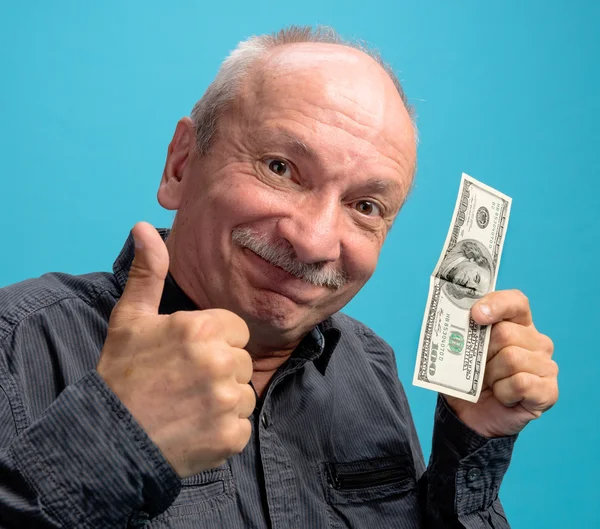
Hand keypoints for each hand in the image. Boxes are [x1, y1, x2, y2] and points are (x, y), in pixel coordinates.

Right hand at [97, 222, 254, 477]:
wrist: (107, 438)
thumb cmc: (121, 374)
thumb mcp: (130, 318)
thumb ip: (147, 272)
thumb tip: (144, 226)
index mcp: (203, 329)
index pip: (236, 330)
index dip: (216, 342)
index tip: (190, 355)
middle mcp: (221, 362)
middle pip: (242, 361)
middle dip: (221, 371)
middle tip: (186, 383)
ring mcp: (227, 402)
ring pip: (244, 394)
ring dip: (224, 402)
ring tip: (189, 406)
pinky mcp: (231, 437)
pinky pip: (242, 427)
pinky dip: (223, 431)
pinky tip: (196, 429)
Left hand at [444, 290, 557, 437]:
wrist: (469, 414)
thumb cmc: (466, 378)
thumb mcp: (456, 350)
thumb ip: (458, 330)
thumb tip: (452, 316)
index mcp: (516, 324)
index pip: (515, 302)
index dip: (496, 304)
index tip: (475, 315)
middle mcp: (536, 341)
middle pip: (506, 333)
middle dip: (483, 354)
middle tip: (479, 369)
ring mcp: (546, 366)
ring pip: (511, 358)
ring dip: (491, 376)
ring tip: (490, 384)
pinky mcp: (548, 390)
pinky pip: (521, 383)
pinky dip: (504, 392)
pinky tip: (503, 397)